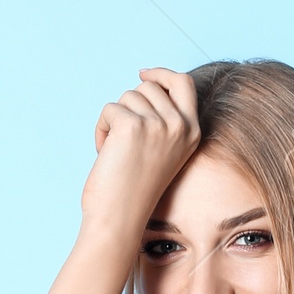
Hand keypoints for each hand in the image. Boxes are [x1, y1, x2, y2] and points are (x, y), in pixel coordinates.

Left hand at [80, 67, 199, 245]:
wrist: (119, 220)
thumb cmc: (134, 192)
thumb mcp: (162, 150)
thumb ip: (162, 121)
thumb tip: (144, 84)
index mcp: (192, 132)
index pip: (183, 83)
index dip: (162, 74)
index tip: (143, 73)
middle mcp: (179, 126)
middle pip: (149, 86)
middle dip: (131, 105)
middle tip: (124, 136)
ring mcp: (157, 124)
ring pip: (128, 96)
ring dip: (115, 119)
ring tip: (117, 151)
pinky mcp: (132, 126)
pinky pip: (109, 110)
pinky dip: (101, 129)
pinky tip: (106, 153)